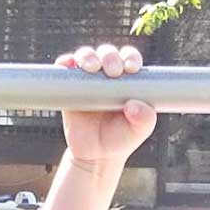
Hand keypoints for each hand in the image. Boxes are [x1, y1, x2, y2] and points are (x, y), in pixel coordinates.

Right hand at [54, 44, 154, 163]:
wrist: (94, 155)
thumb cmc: (120, 140)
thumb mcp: (138, 132)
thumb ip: (145, 119)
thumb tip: (133, 104)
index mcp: (127, 80)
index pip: (129, 59)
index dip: (130, 58)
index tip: (130, 68)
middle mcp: (107, 75)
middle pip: (107, 53)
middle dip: (110, 56)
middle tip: (112, 72)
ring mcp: (87, 79)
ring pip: (86, 56)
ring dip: (88, 56)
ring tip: (92, 67)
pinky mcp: (68, 87)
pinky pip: (65, 68)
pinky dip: (65, 61)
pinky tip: (67, 64)